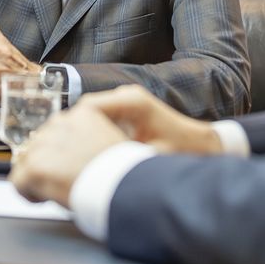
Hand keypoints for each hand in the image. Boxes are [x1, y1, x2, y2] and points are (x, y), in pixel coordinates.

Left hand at [9, 105, 128, 205]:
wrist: (127, 186)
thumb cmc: (125, 170)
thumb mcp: (112, 141)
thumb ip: (92, 138)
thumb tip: (78, 152)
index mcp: (84, 113)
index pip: (57, 129)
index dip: (61, 151)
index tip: (68, 165)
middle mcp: (61, 124)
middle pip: (39, 143)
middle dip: (48, 162)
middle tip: (63, 180)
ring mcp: (45, 145)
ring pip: (27, 160)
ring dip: (38, 176)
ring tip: (54, 190)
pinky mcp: (36, 167)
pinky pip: (18, 181)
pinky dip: (28, 193)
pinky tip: (43, 199)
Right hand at [78, 85, 223, 154]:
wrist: (201, 145)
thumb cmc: (182, 151)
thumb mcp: (150, 158)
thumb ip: (122, 159)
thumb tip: (93, 168)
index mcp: (133, 102)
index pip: (89, 107)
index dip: (73, 127)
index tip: (63, 147)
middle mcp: (127, 95)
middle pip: (87, 109)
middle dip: (75, 132)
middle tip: (65, 155)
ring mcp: (126, 100)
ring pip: (91, 113)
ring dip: (83, 132)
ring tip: (74, 155)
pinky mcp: (126, 107)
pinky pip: (100, 116)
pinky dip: (93, 132)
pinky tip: (91, 151)